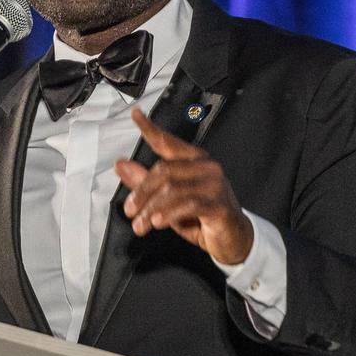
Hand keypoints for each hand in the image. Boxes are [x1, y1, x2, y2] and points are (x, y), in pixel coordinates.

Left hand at [115, 108, 253, 264]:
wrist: (234, 239)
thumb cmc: (202, 217)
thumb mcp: (168, 201)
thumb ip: (146, 183)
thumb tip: (122, 166)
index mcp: (194, 160)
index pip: (168, 142)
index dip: (150, 128)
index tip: (136, 115)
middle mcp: (206, 168)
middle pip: (164, 170)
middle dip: (142, 192)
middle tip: (130, 210)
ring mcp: (215, 185)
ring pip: (172, 189)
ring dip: (151, 209)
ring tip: (140, 224)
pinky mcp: (219, 205)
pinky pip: (188, 205)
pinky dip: (168, 213)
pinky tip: (158, 222)